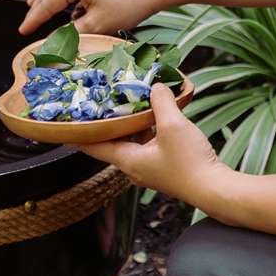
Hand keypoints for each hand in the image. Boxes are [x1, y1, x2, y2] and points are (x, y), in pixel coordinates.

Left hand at [75, 84, 227, 204]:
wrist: (215, 189)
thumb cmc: (190, 163)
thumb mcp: (173, 126)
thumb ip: (161, 103)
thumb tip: (156, 87)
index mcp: (127, 160)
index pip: (93, 146)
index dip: (76, 135)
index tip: (59, 127)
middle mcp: (134, 167)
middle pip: (111, 142)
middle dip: (103, 124)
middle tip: (95, 105)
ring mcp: (150, 168)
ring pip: (130, 142)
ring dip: (127, 125)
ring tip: (123, 104)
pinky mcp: (164, 166)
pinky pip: (147, 145)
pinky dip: (144, 130)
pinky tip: (153, 116)